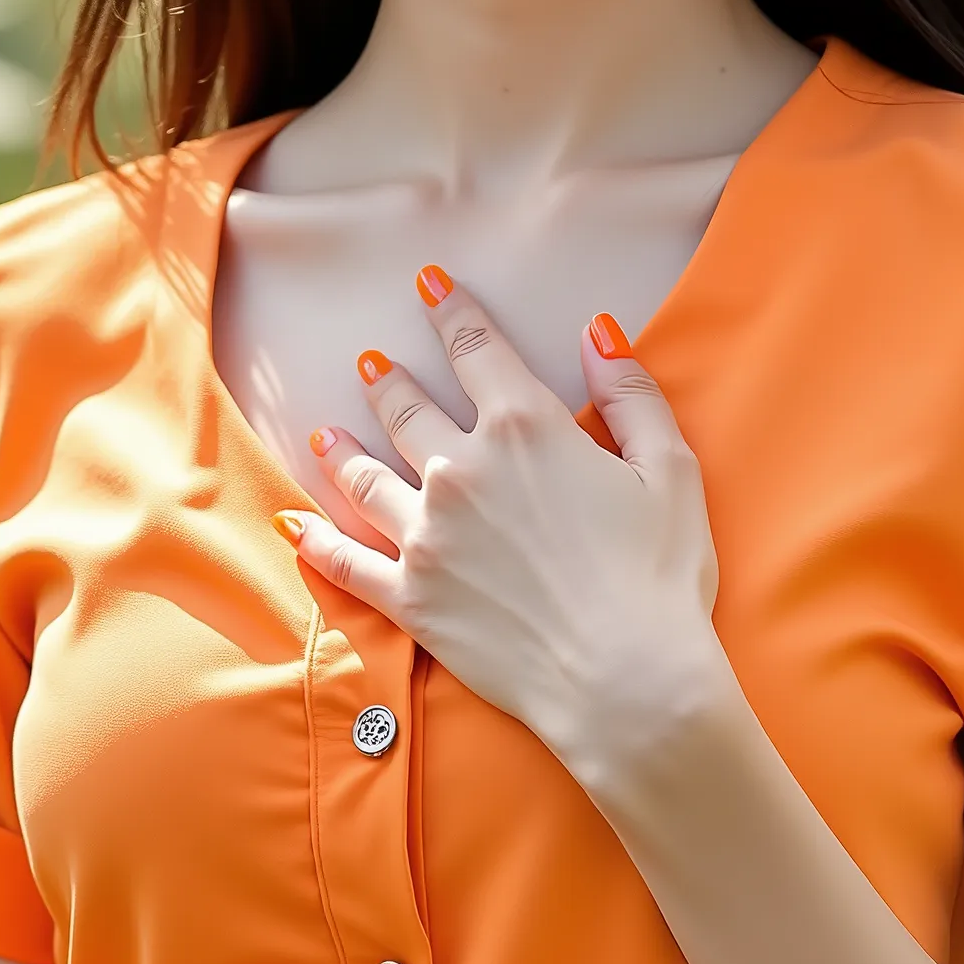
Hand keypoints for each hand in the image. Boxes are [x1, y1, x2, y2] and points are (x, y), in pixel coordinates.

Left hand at [281, 271, 728, 784]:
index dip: (453, 310)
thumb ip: (630, 395)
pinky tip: (292, 525)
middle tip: (372, 363)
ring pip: (365, 476)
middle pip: (408, 409)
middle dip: (389, 380)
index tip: (431, 284)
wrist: (626, 680)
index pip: (478, 348)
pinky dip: (314, 541)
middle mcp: (460, 470)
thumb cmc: (659, 577)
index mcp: (525, 428)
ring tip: (324, 432)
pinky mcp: (409, 597)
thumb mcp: (671, 470)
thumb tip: (599, 333)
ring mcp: (425, 535)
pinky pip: (345, 561)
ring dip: (342, 449)